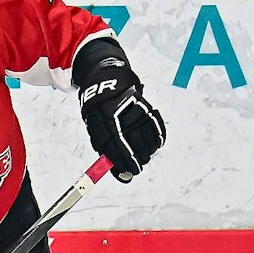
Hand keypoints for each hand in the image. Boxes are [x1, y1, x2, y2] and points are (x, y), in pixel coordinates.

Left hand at [77, 50, 165, 181]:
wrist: (105, 80)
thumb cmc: (98, 110)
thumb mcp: (95, 129)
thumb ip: (107, 151)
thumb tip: (120, 171)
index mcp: (105, 120)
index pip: (119, 147)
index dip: (128, 162)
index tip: (132, 172)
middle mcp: (121, 114)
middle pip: (136, 143)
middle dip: (139, 158)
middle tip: (138, 165)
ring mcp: (135, 108)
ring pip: (147, 135)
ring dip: (148, 150)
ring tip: (145, 154)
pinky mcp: (145, 104)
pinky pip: (156, 125)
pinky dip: (157, 137)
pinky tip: (154, 144)